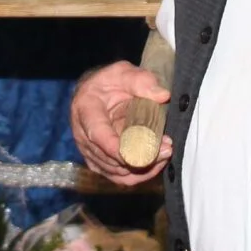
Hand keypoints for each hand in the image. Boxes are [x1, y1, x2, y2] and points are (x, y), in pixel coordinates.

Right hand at [70, 59, 169, 185]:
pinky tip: (157, 163)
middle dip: (141, 157)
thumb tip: (162, 96)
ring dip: (144, 167)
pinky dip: (139, 175)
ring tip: (166, 152)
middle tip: (167, 148)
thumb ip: (141, 81)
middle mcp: (83, 136)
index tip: (139, 154)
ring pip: (117, 171)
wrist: (95, 93)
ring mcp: (90, 153)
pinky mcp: (100, 163)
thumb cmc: (109, 82)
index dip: (116, 148)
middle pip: (111, 157)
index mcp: (85, 110)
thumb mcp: (123, 72)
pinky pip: (119, 177)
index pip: (98, 134)